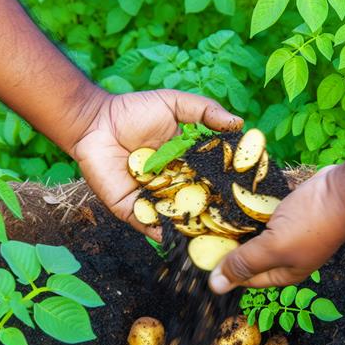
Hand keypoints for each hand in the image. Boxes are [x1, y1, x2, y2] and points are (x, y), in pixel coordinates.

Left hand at [71, 89, 242, 239]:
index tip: (249, 194)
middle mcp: (172, 185)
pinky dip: (161, 232)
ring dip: (191, 229)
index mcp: (186, 164)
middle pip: (197, 204)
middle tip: (236, 227)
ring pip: (175, 218)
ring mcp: (152, 200)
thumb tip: (239, 123)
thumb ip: (205, 111)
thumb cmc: (134, 111)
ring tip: (210, 240)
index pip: (210, 179)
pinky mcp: (131, 209)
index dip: (227, 186)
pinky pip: (148, 224)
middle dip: (213, 215)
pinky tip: (176, 237)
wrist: (96, 122)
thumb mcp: (175, 104)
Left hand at [208, 165, 344, 292]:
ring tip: (215, 214)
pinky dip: (253, 208)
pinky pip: (267, 214)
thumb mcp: (273, 247)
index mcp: (286, 273)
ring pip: (258, 233)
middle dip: (230, 245)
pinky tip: (238, 198)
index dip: (224, 269)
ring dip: (240, 225)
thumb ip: (244, 264)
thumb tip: (215, 287)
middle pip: (252, 256)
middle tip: (204, 231)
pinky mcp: (293, 212)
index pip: (247, 279)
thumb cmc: (312, 222)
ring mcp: (293, 233)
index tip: (201, 252)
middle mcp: (289, 256)